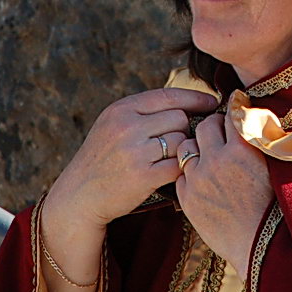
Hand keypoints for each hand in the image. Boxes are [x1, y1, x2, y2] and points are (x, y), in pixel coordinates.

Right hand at [39, 87, 216, 291]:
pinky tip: (172, 174)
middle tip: (177, 142)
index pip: (169, 95)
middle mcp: (127, 126)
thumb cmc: (103, 158)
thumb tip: (188, 103)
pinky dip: (180, 170)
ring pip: (181, 141)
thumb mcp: (113, 125)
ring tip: (170, 159)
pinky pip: (178, 166)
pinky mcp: (143, 177)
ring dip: (182, 151)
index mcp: (121, 109)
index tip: (212, 103)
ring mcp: (135, 152)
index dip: (196, 98)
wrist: (79, 195)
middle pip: (180, 118)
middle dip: (184, 130)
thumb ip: (143, 112)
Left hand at [176, 112, 273, 275]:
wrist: (259, 245)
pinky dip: (190, 172)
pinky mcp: (187, 197)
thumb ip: (258, 141)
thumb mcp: (273, 167)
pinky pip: (181, 173)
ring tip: (207, 154)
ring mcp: (198, 179)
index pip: (231, 113)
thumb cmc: (274, 206)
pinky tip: (202, 178)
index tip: (236, 107)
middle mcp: (216, 159)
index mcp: (242, 149)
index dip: (234, 108)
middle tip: (221, 131)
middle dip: (213, 125)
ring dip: (197, 147)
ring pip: (186, 147)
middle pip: (205, 126)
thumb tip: (251, 116)